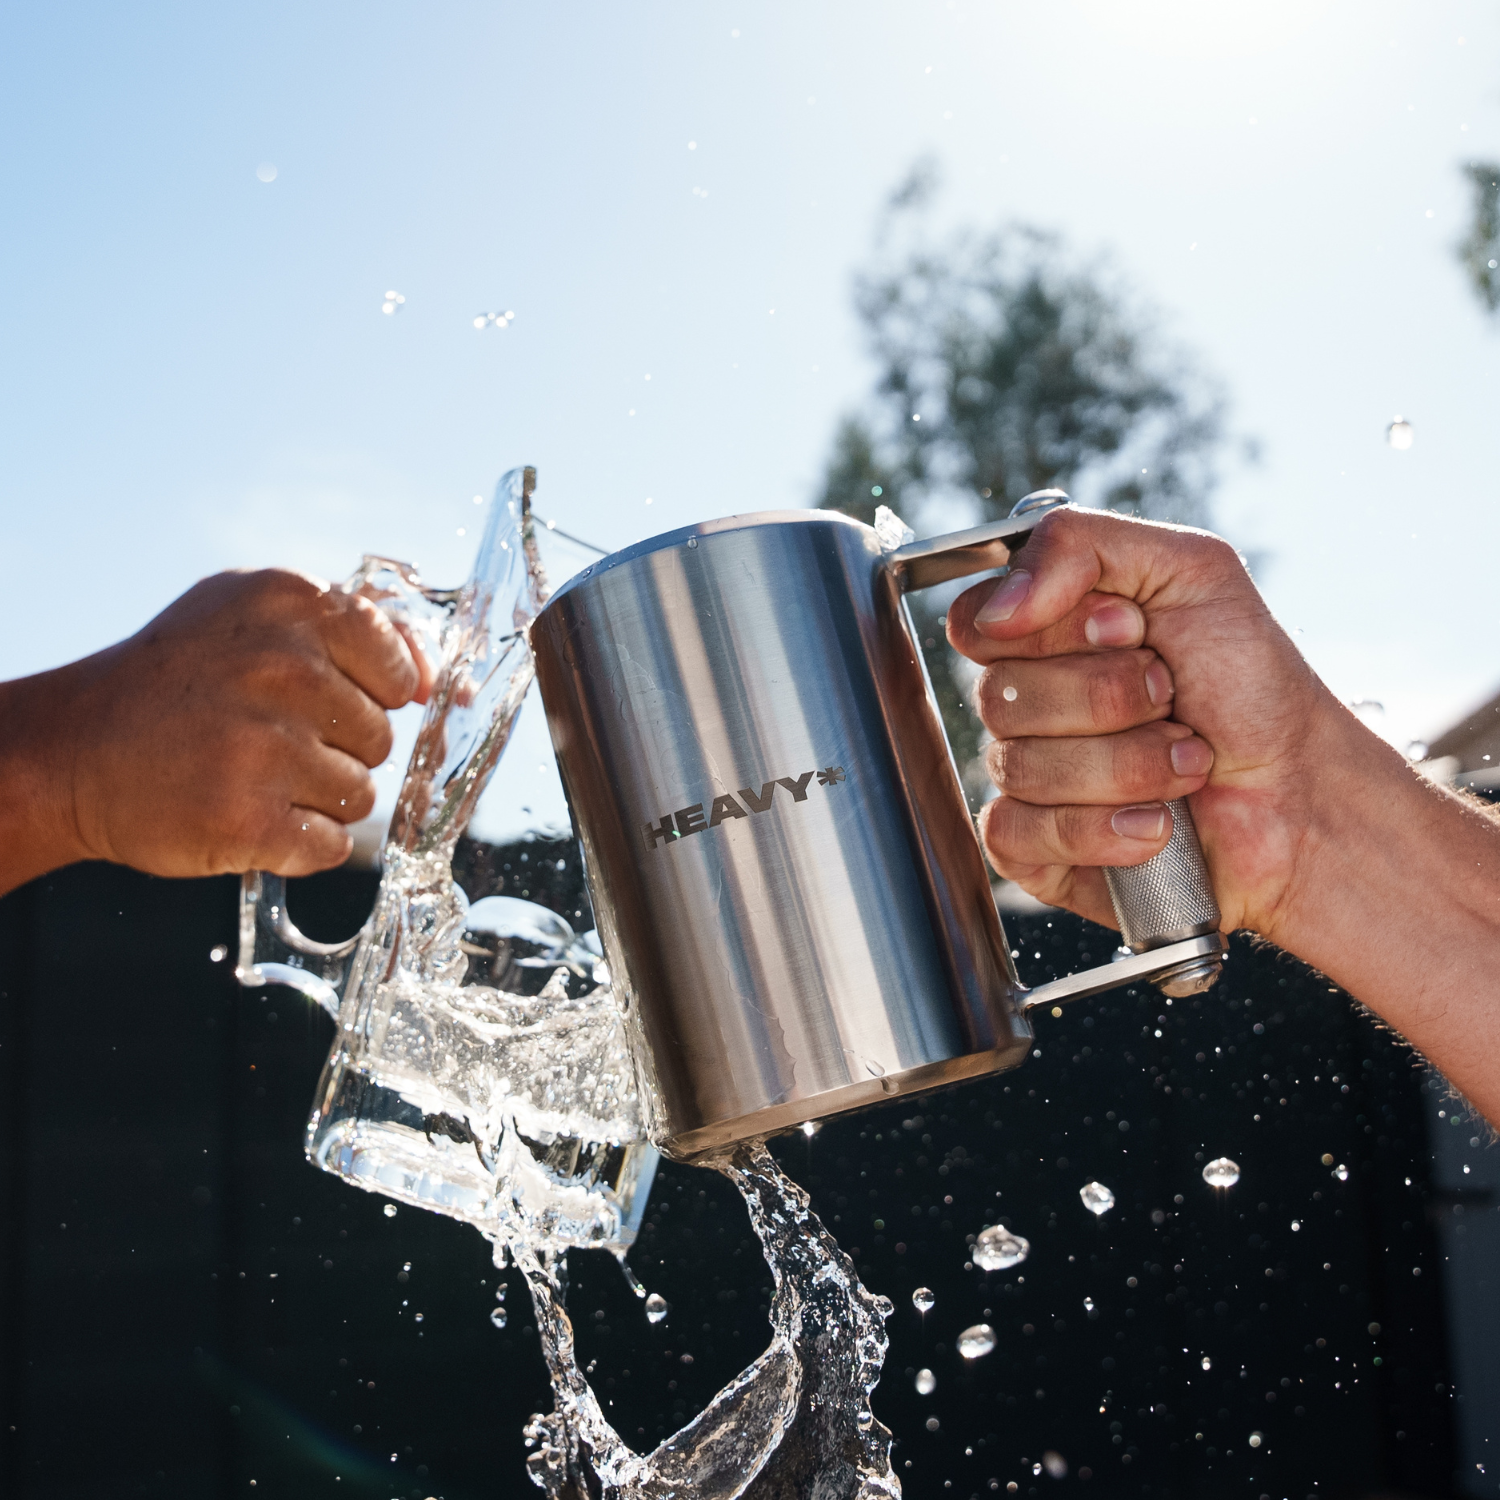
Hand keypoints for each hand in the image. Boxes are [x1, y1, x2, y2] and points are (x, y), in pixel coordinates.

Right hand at [0, 569, 431, 892]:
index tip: (317, 701)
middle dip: (333, 749)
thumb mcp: (257, 617)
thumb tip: (444, 683)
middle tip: (262, 738)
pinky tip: (246, 813)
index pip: (398, 670)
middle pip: (379, 738)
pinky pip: (330, 846)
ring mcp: (264, 745)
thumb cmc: (179, 683)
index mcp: (291, 604)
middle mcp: (282, 667)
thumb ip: (359, 633)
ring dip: (313, 799)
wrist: (72, 751)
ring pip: (359, 796)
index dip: (367, 697)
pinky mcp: (247, 818)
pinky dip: (296, 844)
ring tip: (248, 774)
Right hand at [947, 505, 1380, 946]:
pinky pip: (1016, 835)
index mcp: (1045, 632)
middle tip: (1174, 701)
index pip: (975, 623)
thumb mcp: (1191, 572)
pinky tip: (1153, 826)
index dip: (1050, 632)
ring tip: (1186, 766)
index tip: (1129, 631)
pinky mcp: (1034, 849)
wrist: (1302, 792)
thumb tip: (998, 608)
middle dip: (1110, 701)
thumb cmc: (1251, 684)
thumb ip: (1080, 545)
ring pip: (1020, 768)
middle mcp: (1025, 703)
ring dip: (1128, 768)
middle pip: (999, 697)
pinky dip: (1099, 831)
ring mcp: (1025, 778)